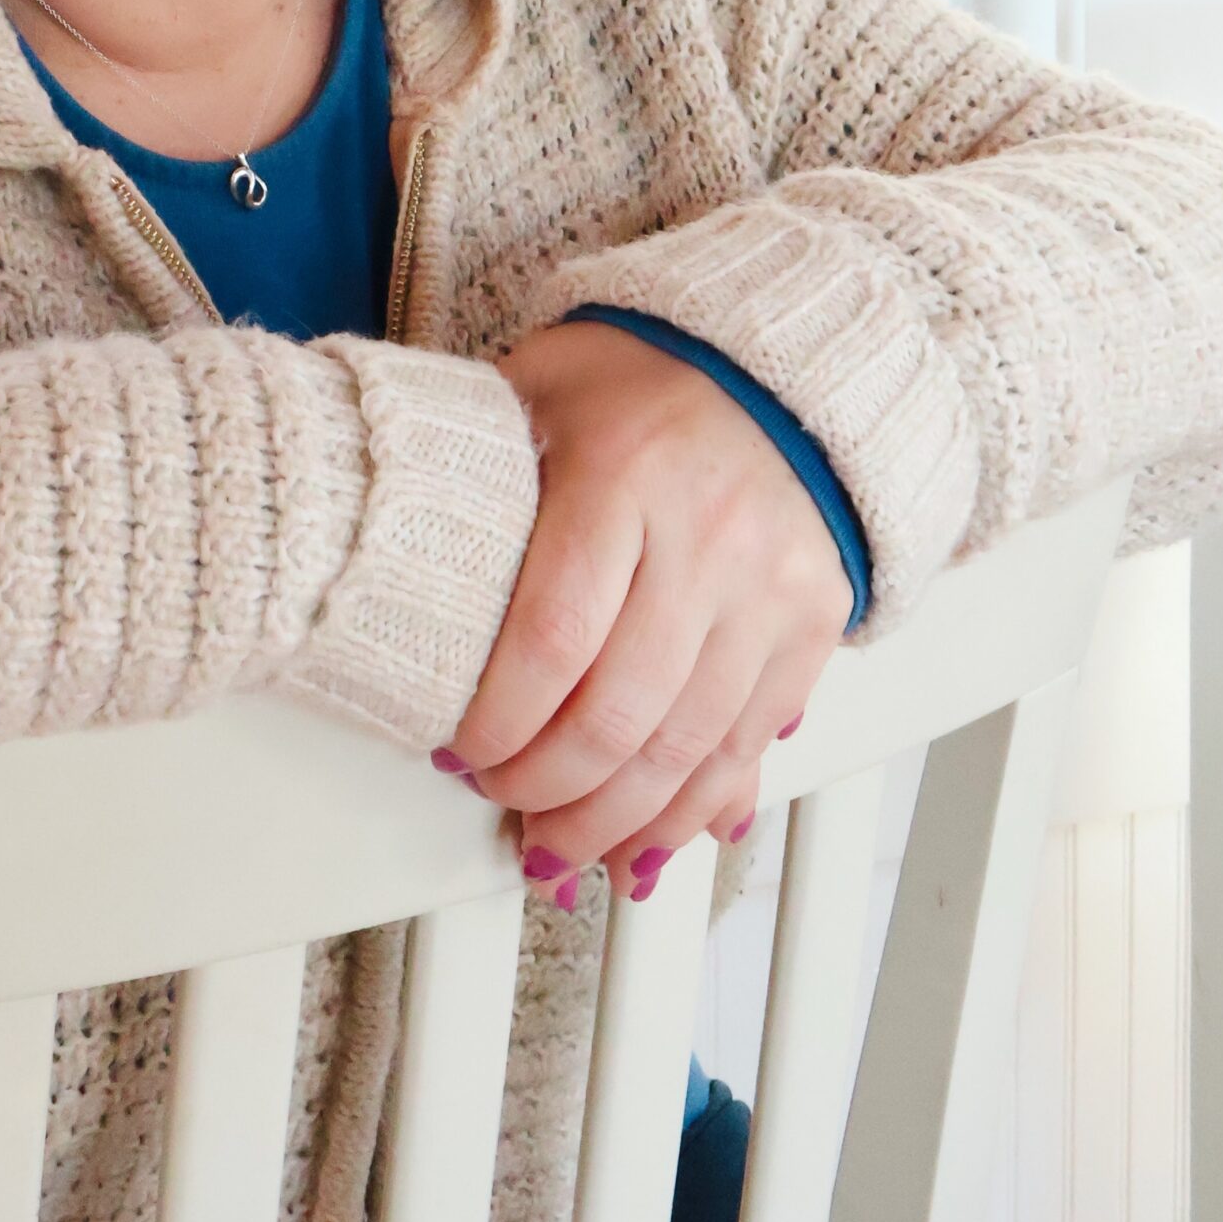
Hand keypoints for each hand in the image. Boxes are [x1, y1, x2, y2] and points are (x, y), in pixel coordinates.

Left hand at [442, 319, 851, 901]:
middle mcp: (707, 537)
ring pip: (689, 747)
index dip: (500, 719)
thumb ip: (477, 468)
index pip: (552, 634)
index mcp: (622, 473)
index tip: (457, 752)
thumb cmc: (638, 379)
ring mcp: (770, 587)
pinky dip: (693, 808)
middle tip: (504, 808)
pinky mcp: (813, 622)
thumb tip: (408, 563)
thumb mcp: (537, 389)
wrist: (780, 368)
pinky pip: (750, 742)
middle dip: (550, 789)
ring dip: (616, 821)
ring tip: (561, 854)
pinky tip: (646, 842)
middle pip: (621, 712)